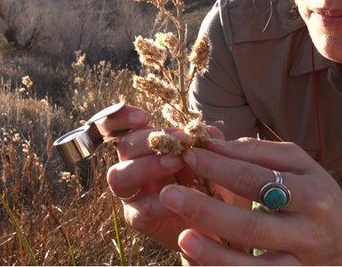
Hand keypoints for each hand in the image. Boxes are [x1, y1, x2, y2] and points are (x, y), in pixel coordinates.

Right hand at [98, 105, 226, 250]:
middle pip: (123, 147)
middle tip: (179, 140)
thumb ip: (209, 143)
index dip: (120, 118)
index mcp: (148, 147)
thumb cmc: (215, 185)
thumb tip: (205, 131)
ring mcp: (134, 194)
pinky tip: (180, 197)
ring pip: (118, 176)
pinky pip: (140, 208)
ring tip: (176, 163)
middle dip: (148, 140)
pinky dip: (160, 201)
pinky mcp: (139, 219)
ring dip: (147, 166)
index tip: (142, 116)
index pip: (119, 126)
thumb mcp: (217, 159)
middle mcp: (135, 167)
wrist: (222, 225)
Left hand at [157, 138, 341, 264]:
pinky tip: (200, 261)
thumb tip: (213, 142)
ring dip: (215, 252)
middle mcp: (309, 228)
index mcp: (310, 191)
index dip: (219, 167)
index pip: (257, 178)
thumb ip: (257, 153)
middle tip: (170, 194)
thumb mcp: (298, 164)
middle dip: (208, 208)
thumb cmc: (315, 193)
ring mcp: (301, 261)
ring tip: (182, 237)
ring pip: (256, 263)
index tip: (188, 156)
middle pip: (253, 222)